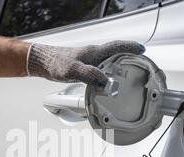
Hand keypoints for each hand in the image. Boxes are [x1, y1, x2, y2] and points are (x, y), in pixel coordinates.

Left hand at [27, 40, 145, 85]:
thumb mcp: (72, 70)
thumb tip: (105, 82)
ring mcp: (88, 60)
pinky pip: (100, 68)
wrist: (42, 62)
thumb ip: (89, 75)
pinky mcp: (83, 66)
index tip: (142, 50)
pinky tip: (105, 82)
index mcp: (94, 52)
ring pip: (108, 61)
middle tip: (139, 64)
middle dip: (129, 57)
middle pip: (116, 53)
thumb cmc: (55, 63)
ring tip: (126, 76)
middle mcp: (93, 54)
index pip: (117, 47)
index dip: (131, 48)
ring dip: (118, 66)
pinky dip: (107, 73)